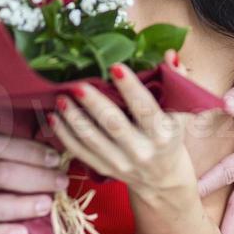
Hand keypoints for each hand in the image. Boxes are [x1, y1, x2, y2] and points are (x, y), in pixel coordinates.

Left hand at [49, 62, 195, 204]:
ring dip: (73, 118)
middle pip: (114, 125)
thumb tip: (169, 55)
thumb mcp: (180, 113)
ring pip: (92, 140)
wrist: (163, 179)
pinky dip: (65, 135)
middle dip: (94, 103)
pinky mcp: (104, 169)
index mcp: (163, 134)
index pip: (146, 109)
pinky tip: (54, 117)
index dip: (130, 88)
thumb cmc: (171, 137)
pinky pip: (80, 152)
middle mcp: (142, 151)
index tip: (115, 67)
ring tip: (61, 97)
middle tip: (77, 84)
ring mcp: (121, 163)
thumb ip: (178, 83)